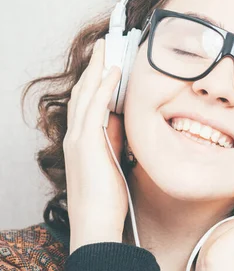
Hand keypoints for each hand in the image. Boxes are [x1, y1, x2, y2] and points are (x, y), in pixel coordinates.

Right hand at [63, 39, 126, 253]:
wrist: (96, 224)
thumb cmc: (107, 198)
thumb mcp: (114, 160)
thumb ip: (114, 138)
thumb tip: (122, 117)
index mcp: (81, 140)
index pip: (86, 102)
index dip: (95, 80)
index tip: (106, 62)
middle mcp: (75, 136)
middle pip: (82, 91)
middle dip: (94, 66)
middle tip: (104, 45)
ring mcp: (78, 139)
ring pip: (86, 94)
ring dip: (97, 69)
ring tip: (107, 48)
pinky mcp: (86, 143)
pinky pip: (95, 107)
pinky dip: (104, 87)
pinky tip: (114, 72)